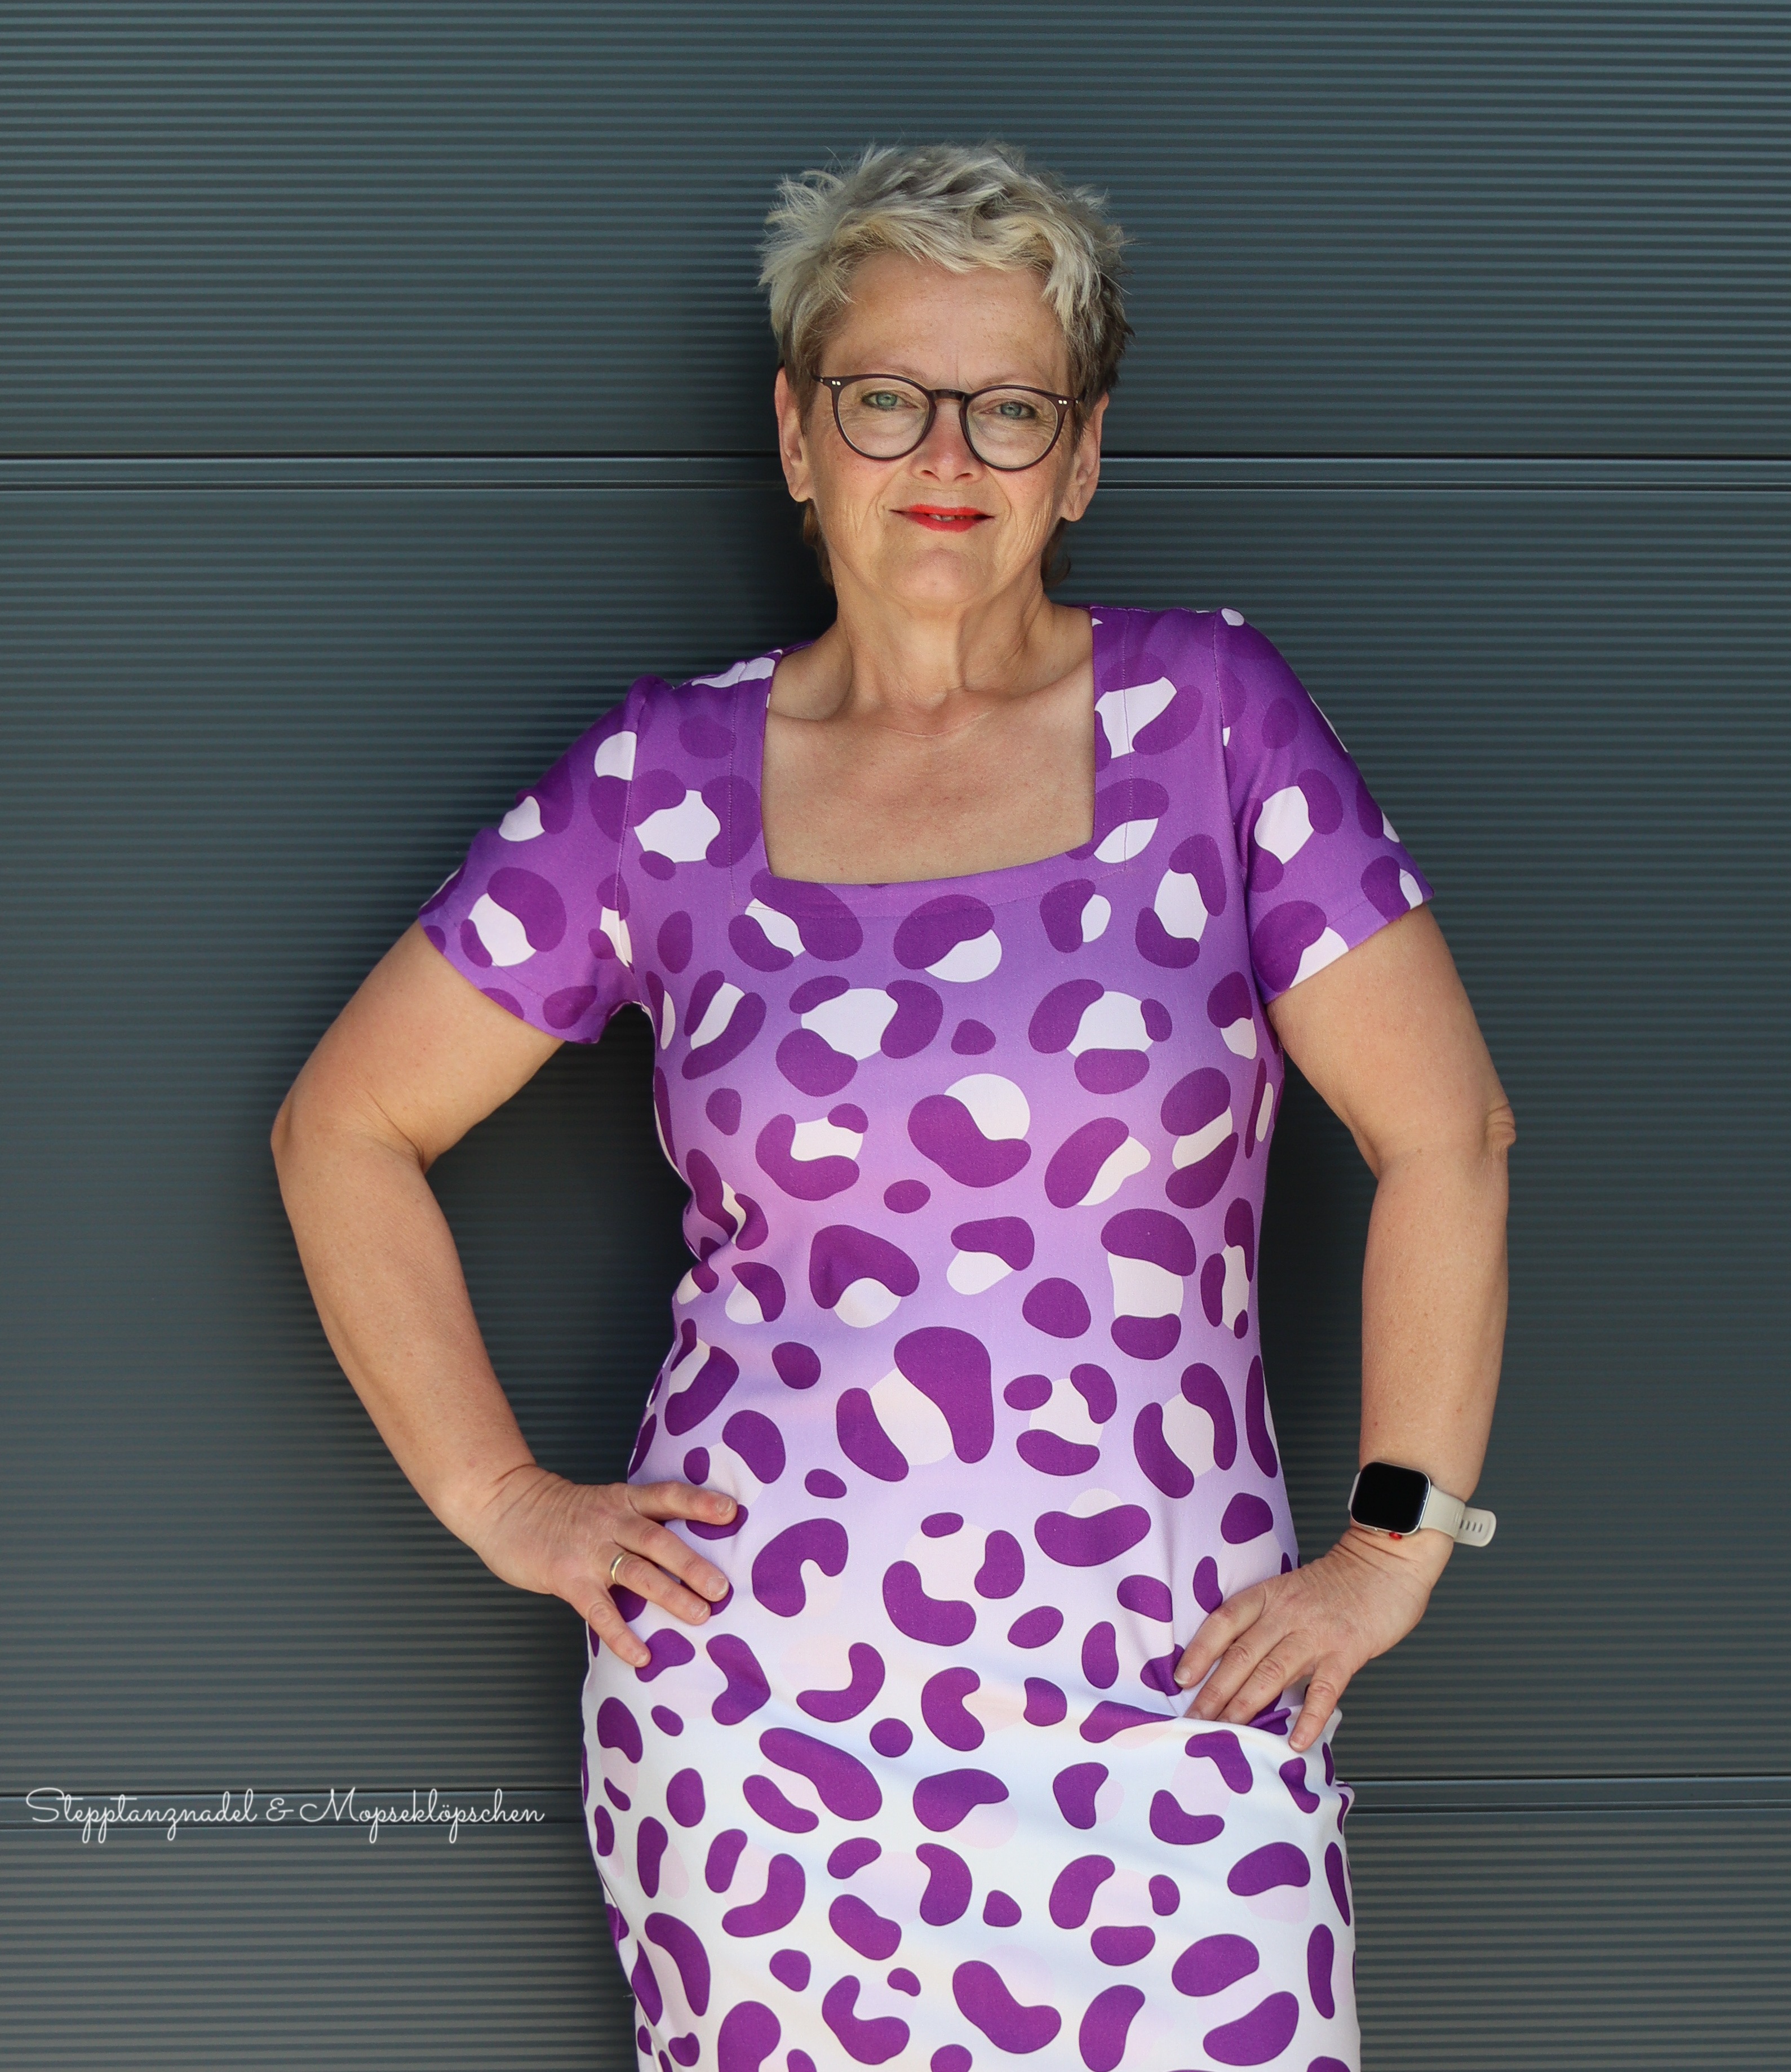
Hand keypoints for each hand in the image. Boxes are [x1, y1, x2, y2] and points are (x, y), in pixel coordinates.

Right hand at [462, 1464, 736, 1669]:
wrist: (506, 1505)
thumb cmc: (561, 1510)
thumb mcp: (604, 1501)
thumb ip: (638, 1519)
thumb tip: (685, 1548)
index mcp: (624, 1500)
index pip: (667, 1496)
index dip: (699, 1502)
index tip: (731, 1512)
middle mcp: (611, 1522)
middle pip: (659, 1540)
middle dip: (693, 1565)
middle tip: (723, 1588)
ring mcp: (589, 1551)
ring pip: (636, 1572)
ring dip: (670, 1595)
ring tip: (700, 1617)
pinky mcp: (567, 1579)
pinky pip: (599, 1610)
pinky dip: (621, 1635)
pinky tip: (642, 1656)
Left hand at [1173, 1525, 1450, 1752]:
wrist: (1386, 1562)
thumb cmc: (1339, 1580)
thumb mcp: (1291, 1590)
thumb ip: (1269, 1621)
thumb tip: (1241, 1662)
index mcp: (1269, 1595)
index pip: (1224, 1622)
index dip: (1200, 1651)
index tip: (1181, 1679)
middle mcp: (1286, 1613)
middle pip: (1241, 1654)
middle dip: (1214, 1692)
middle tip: (1194, 1721)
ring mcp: (1316, 1633)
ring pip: (1272, 1673)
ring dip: (1246, 1706)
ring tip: (1227, 1733)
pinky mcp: (1347, 1651)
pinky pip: (1324, 1690)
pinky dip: (1309, 1718)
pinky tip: (1296, 1741)